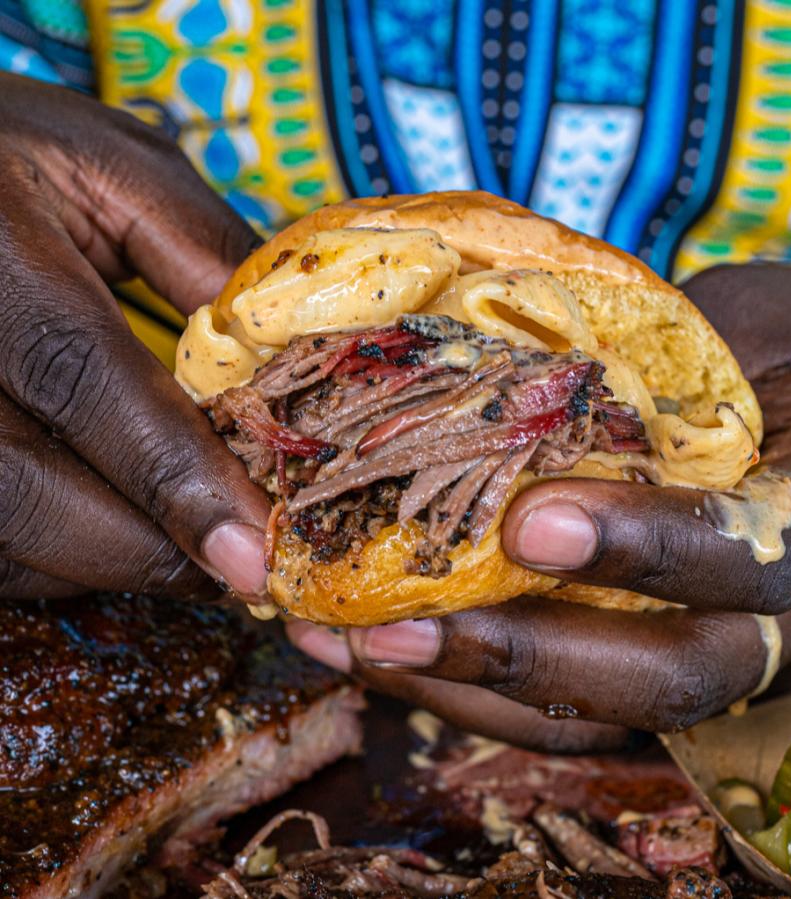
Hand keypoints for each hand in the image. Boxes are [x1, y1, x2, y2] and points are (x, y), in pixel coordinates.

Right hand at [0, 73, 270, 600]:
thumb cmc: (11, 162)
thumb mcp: (117, 172)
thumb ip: (206, 257)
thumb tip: (291, 368)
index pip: (80, 374)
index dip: (170, 475)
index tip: (250, 553)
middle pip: (19, 484)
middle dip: (142, 550)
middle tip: (237, 572)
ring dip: (100, 564)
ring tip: (188, 556)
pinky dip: (52, 557)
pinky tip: (114, 535)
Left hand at [289, 264, 790, 748]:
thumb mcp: (752, 319)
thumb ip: (654, 351)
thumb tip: (492, 354)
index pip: (753, 553)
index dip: (645, 547)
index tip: (527, 522)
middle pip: (678, 676)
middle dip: (532, 658)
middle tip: (401, 625)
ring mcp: (736, 653)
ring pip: (614, 716)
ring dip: (477, 692)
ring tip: (357, 649)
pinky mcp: (676, 665)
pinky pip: (579, 708)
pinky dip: (477, 689)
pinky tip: (381, 651)